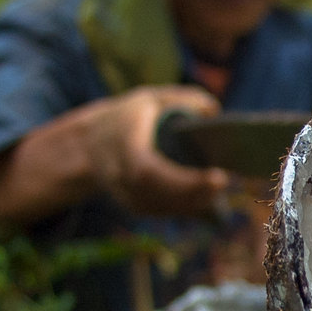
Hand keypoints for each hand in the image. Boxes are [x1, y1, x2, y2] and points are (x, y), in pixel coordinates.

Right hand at [86, 85, 232, 215]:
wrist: (89, 144)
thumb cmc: (126, 118)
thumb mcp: (151, 99)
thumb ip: (183, 100)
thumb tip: (213, 112)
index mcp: (123, 146)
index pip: (149, 171)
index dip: (182, 180)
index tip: (218, 176)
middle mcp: (119, 175)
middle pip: (156, 194)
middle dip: (192, 192)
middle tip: (223, 183)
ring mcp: (124, 194)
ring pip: (159, 207)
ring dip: (192, 203)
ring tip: (218, 190)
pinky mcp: (133, 206)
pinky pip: (160, 211)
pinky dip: (184, 208)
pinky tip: (206, 198)